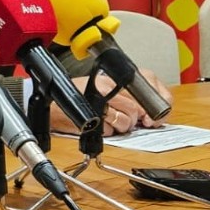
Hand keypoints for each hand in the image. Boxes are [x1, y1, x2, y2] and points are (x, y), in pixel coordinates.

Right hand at [55, 69, 173, 135]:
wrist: (53, 105)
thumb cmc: (78, 97)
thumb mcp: (103, 88)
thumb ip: (126, 96)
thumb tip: (148, 112)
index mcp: (112, 77)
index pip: (147, 84)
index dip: (155, 105)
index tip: (154, 116)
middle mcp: (106, 87)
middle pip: (136, 108)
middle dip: (136, 120)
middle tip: (129, 122)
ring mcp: (99, 102)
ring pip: (126, 121)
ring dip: (121, 127)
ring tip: (111, 122)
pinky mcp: (92, 118)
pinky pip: (110, 131)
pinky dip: (108, 132)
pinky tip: (100, 125)